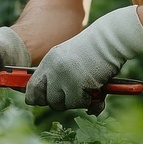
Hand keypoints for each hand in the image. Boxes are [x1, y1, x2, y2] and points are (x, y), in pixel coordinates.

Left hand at [25, 6, 142, 110]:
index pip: (32, 87)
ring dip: (76, 101)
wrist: (110, 40)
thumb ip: (61, 78)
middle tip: (74, 95)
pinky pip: (79, 103)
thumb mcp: (71, 60)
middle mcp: (53, 69)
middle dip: (60, 102)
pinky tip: (97, 90)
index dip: (38, 97)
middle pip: (46, 100)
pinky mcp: (78, 84)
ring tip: (88, 90)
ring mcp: (65, 76)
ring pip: (62, 104)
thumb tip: (58, 103)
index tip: (46, 100)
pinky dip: (89, 101)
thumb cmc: (96, 51)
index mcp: (49, 61)